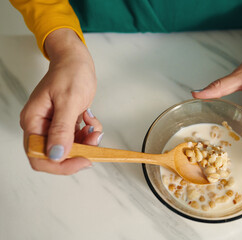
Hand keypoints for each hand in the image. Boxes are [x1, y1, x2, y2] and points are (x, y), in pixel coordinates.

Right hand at [20, 28, 102, 174]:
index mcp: (33, 122)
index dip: (61, 164)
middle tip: (93, 139)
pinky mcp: (65, 124)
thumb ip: (62, 129)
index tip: (83, 159)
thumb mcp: (68, 101)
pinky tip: (90, 119)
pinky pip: (77, 139)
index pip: (39, 156)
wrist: (77, 61)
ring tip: (94, 126)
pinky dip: (88, 134)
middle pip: (56, 156)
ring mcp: (53, 126)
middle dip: (78, 152)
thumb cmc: (70, 74)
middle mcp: (41, 127)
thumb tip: (56, 155)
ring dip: (86, 142)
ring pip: (70, 148)